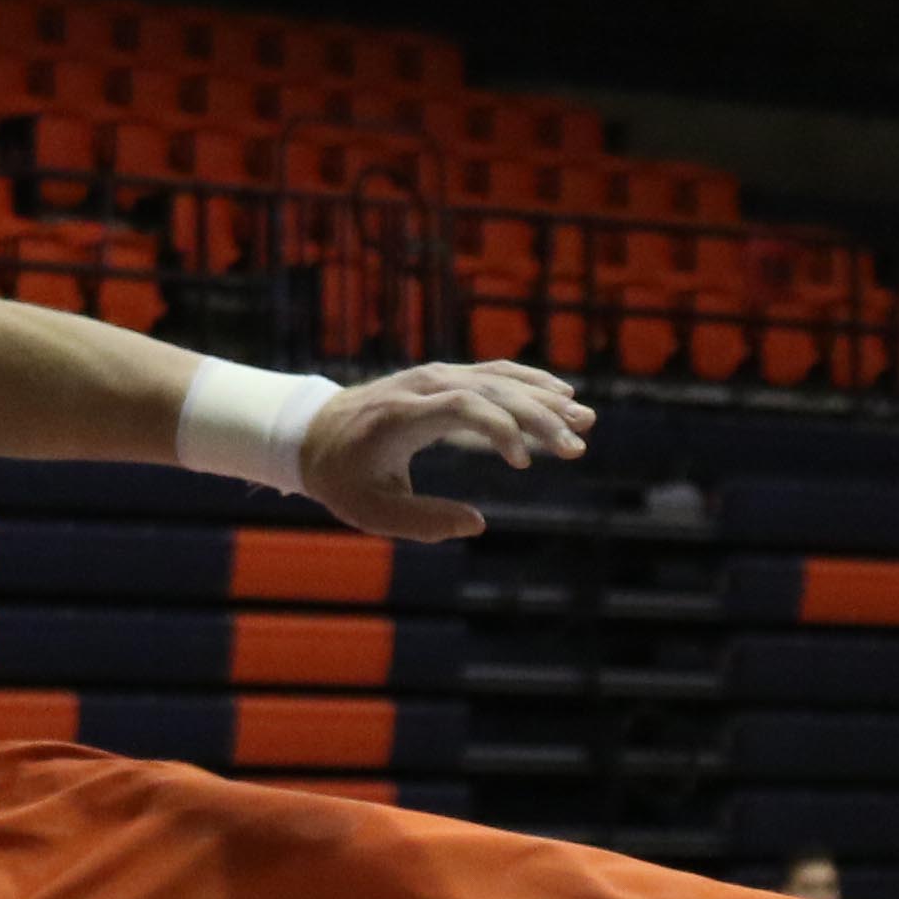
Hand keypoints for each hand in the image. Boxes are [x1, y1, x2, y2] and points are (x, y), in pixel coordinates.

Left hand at [297, 361, 592, 543]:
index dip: (500, 428)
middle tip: (577, 446)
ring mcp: (435, 376)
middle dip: (538, 417)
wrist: (313, 433)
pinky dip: (529, 382)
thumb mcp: (371, 511)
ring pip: (498, 378)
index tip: (524, 462)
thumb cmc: (343, 478)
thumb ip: (422, 521)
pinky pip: (494, 373)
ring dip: (544, 398)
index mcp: (402, 415)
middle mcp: (423, 385)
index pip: (463, 406)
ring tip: (585, 420)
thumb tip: (476, 525)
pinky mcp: (445, 376)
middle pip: (491, 389)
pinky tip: (562, 397)